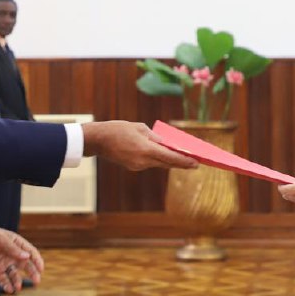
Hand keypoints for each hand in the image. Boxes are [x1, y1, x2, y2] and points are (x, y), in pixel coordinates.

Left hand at [0, 223, 43, 292]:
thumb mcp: (0, 240)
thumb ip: (13, 249)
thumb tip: (27, 257)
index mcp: (16, 244)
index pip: (31, 253)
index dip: (37, 261)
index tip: (41, 269)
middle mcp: (12, 255)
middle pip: (26, 265)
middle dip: (32, 273)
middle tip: (36, 281)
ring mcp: (4, 263)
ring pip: (15, 274)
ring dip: (18, 281)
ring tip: (18, 287)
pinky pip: (3, 279)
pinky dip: (6, 285)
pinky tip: (9, 289)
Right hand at [81, 121, 197, 171]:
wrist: (97, 140)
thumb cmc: (118, 129)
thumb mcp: (139, 128)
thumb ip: (155, 137)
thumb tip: (166, 144)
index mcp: (146, 150)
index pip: (170, 157)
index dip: (185, 160)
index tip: (196, 162)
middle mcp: (143, 161)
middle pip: (167, 163)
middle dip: (181, 163)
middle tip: (195, 163)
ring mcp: (138, 166)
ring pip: (159, 164)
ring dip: (170, 162)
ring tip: (184, 160)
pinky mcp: (133, 167)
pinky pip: (150, 163)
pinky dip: (158, 160)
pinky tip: (165, 157)